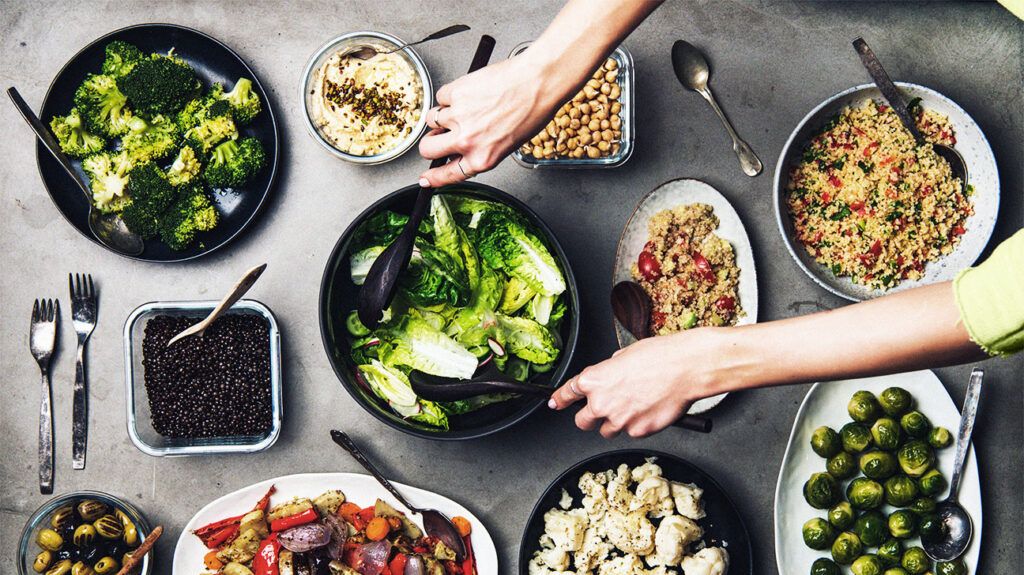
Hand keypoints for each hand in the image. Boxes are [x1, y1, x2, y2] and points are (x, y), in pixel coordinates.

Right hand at [418, 54, 557, 185]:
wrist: (537, 82)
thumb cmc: (532, 111)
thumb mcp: (507, 144)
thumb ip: (481, 151)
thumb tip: (462, 151)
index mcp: (482, 158)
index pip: (448, 174)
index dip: (433, 178)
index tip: (425, 179)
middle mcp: (467, 141)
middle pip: (427, 149)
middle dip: (429, 145)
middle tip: (437, 137)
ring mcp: (458, 116)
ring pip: (431, 121)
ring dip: (441, 117)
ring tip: (462, 108)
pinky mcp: (455, 93)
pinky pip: (441, 97)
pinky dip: (450, 96)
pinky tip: (468, 93)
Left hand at [549, 329, 730, 438]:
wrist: (685, 368)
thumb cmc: (660, 356)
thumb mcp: (626, 353)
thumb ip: (612, 369)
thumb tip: (613, 375)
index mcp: (594, 379)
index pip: (568, 393)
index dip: (560, 399)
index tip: (555, 403)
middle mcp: (601, 402)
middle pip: (582, 422)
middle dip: (589, 418)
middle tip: (600, 412)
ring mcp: (619, 420)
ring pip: (607, 431)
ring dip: (615, 423)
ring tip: (633, 407)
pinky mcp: (638, 431)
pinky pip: (632, 432)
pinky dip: (638, 425)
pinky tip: (649, 410)